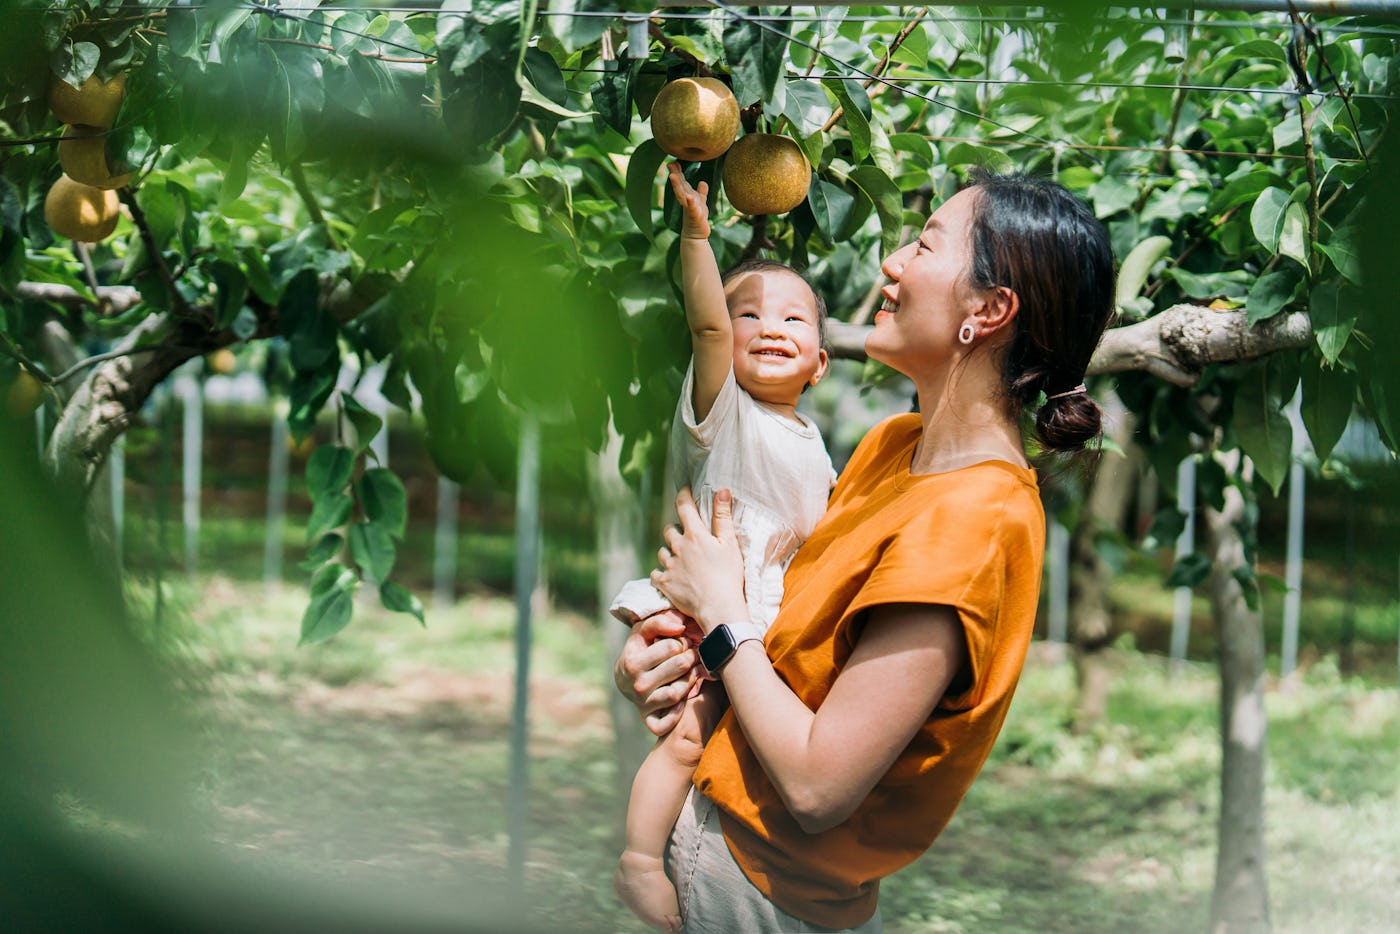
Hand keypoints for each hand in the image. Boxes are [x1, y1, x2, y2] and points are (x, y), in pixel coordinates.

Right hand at [613, 609, 699, 736]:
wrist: (626, 682)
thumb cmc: (640, 651)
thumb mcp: (642, 633)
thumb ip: (658, 622)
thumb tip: (681, 625)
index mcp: (633, 662)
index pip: (671, 646)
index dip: (683, 641)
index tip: (685, 642)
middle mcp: (636, 685)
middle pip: (679, 666)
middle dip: (692, 657)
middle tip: (695, 654)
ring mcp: (643, 704)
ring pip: (677, 693)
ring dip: (691, 680)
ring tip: (694, 672)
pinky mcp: (649, 721)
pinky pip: (666, 722)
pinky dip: (677, 713)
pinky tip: (683, 701)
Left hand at [651, 487, 746, 634]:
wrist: (718, 608)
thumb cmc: (729, 575)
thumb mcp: (730, 544)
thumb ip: (723, 516)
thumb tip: (721, 490)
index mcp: (695, 535)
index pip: (683, 506)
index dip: (683, 495)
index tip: (685, 491)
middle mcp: (678, 546)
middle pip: (669, 529)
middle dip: (677, 530)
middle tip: (689, 538)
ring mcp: (669, 565)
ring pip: (662, 551)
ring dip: (670, 552)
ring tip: (683, 561)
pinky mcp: (664, 583)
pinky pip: (655, 572)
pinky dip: (661, 572)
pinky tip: (671, 576)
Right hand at [667, 162, 710, 239]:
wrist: (696, 235)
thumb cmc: (697, 219)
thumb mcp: (700, 203)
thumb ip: (701, 192)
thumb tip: (702, 182)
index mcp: (688, 195)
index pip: (682, 182)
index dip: (678, 172)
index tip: (673, 161)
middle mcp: (686, 201)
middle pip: (680, 186)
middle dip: (675, 176)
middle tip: (670, 164)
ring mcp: (689, 209)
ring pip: (683, 195)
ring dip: (678, 186)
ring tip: (673, 176)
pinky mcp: (695, 217)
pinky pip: (692, 209)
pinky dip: (691, 203)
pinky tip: (689, 197)